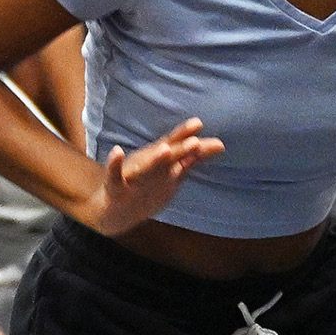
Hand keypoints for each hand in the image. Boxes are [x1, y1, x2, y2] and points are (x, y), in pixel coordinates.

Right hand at [88, 117, 223, 235]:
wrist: (116, 210)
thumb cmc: (146, 182)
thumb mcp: (169, 168)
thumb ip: (192, 157)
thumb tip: (220, 145)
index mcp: (161, 160)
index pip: (178, 146)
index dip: (187, 136)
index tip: (199, 123)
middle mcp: (148, 162)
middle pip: (167, 156)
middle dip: (180, 149)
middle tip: (194, 142)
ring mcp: (132, 174)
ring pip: (145, 167)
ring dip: (155, 158)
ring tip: (164, 150)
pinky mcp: (116, 187)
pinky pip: (115, 176)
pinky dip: (115, 164)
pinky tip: (117, 152)